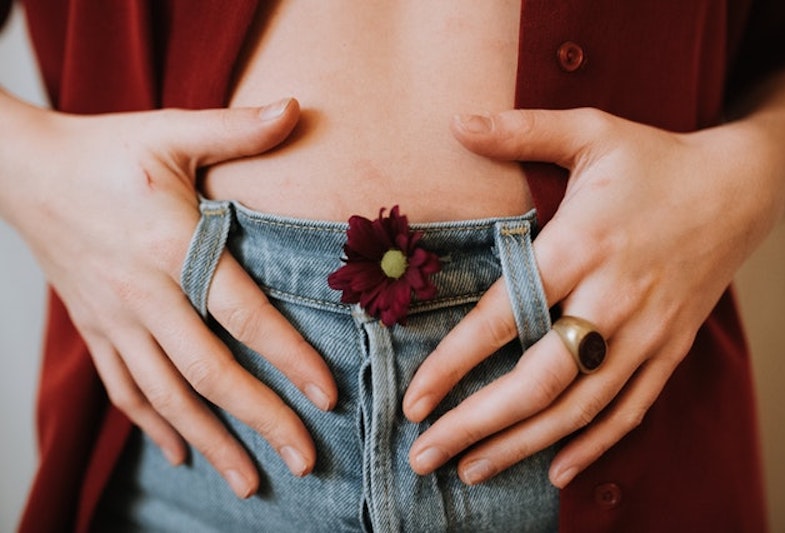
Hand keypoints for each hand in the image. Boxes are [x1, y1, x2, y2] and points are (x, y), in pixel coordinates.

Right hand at [0, 95, 337, 497]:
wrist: (23, 170)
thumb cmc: (105, 151)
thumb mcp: (171, 131)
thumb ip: (238, 129)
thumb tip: (299, 108)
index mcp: (172, 247)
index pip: (243, 315)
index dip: (288, 357)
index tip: (327, 397)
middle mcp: (144, 295)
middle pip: (208, 372)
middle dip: (259, 420)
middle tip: (304, 461)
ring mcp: (114, 320)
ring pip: (166, 396)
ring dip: (211, 441)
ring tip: (250, 483)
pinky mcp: (94, 329)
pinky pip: (124, 389)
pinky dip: (153, 426)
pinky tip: (180, 452)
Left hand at [402, 107, 776, 486]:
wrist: (741, 186)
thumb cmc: (654, 159)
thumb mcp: (590, 129)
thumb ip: (520, 130)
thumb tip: (455, 121)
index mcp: (582, 245)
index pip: (504, 317)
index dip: (454, 363)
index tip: (414, 399)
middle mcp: (613, 297)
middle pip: (539, 381)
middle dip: (477, 425)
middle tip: (424, 455)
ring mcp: (646, 331)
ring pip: (581, 407)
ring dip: (522, 446)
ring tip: (471, 472)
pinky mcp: (670, 349)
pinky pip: (631, 409)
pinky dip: (593, 446)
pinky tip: (556, 472)